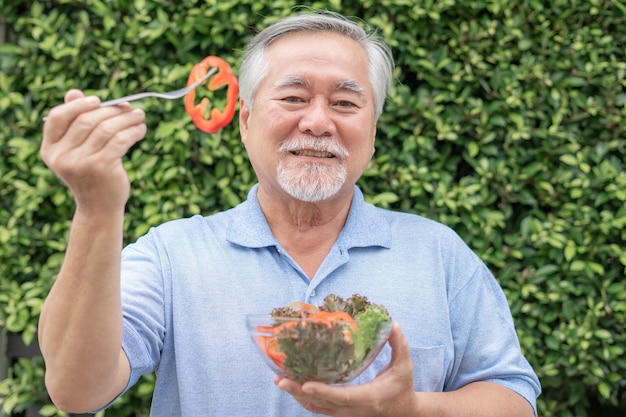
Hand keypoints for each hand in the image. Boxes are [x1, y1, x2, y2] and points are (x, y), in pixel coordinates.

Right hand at [41, 89, 146, 213]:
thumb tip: (74, 92)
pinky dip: (133, 132)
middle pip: (86, 121)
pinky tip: (141, 129)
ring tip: (139, 116)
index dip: (77, 105)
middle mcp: (62, 156)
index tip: (98, 100)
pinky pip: (120, 140)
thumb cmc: (90, 175)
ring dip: (126, 119)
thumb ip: (75, 123)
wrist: (99, 208)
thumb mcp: (77, 151)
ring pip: (106, 129)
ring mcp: (82, 163)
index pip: (57, 118)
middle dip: (111, 111)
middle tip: (129, 107)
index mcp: (51, 150)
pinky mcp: (102, 167)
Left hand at [276, 322, 417, 416]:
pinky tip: (292, 385)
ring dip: (297, 395)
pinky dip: (304, 398)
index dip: (324, 391)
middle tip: (281, 380)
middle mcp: (354, 410)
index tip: (306, 384)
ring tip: (280, 380)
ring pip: (316, 408)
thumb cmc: (402, 387)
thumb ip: (399, 344)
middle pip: (322, 404)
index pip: (343, 396)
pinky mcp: (340, 412)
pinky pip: (318, 408)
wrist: (403, 412)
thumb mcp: (404, 365)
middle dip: (300, 392)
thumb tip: (393, 324)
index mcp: (369, 398)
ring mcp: (345, 414)